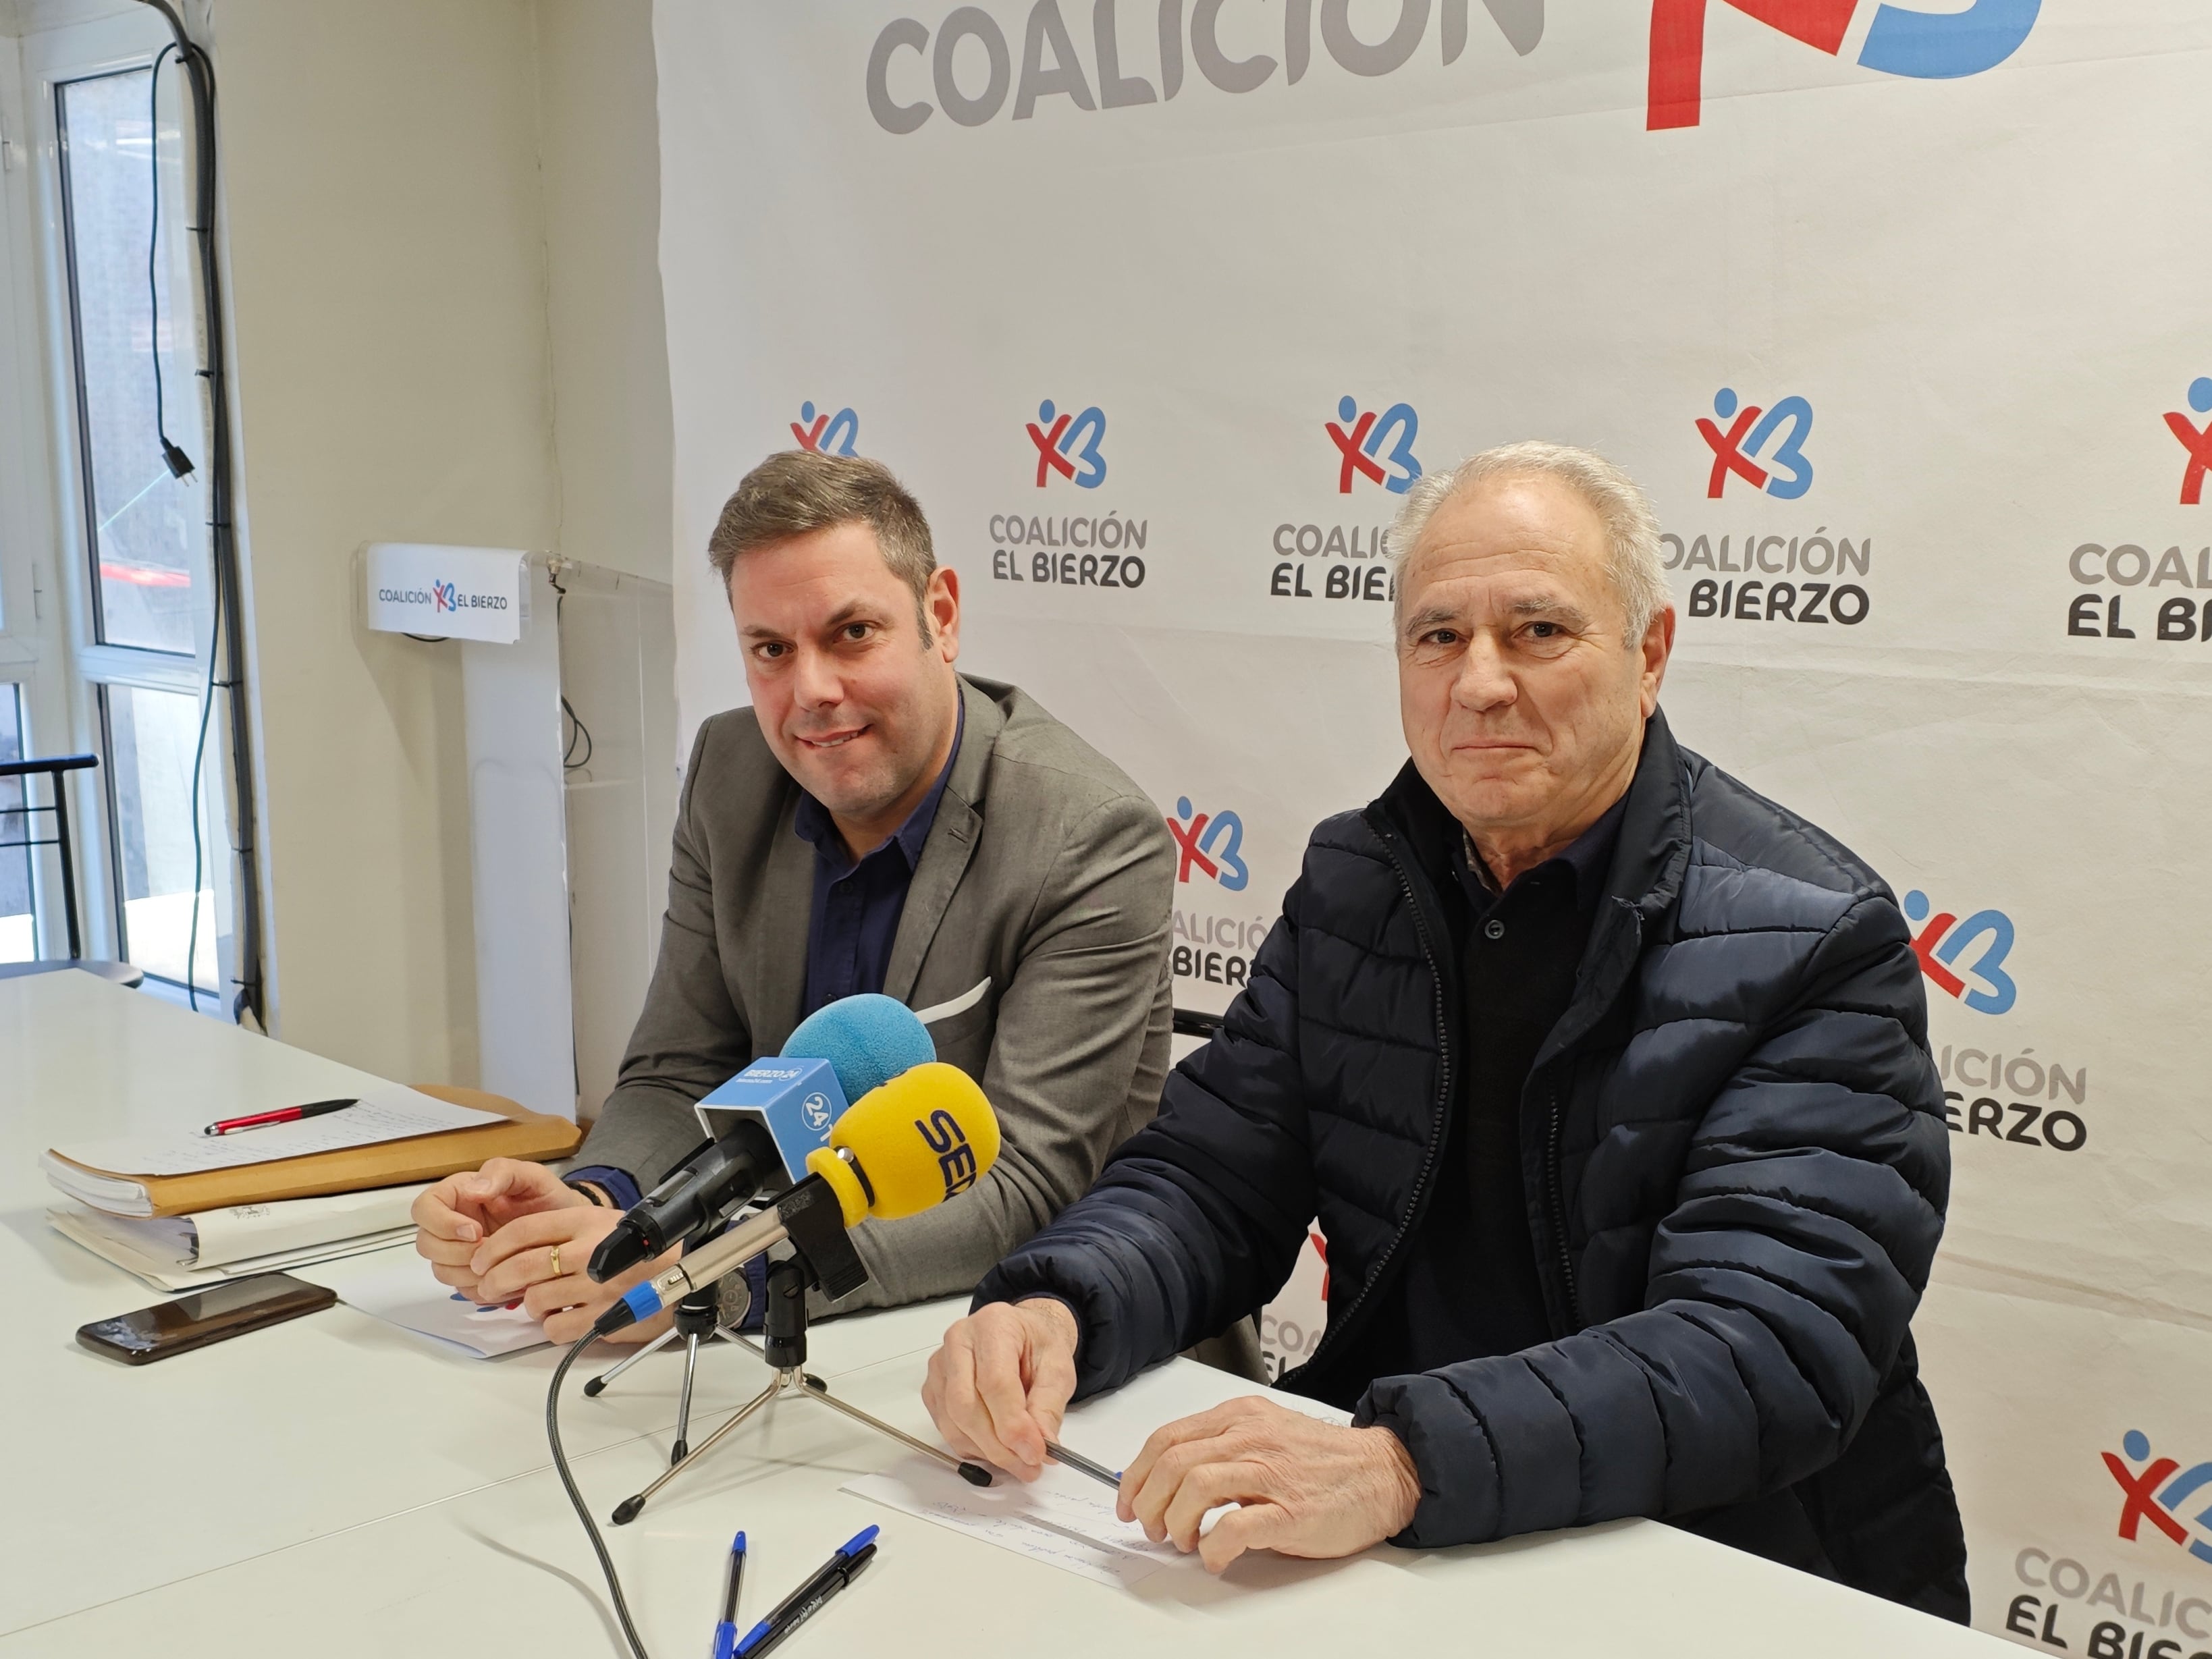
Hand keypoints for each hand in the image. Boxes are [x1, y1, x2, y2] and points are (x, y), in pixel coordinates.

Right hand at [412, 1158, 580, 1299]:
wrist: (568, 1230)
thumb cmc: (547, 1198)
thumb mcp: (531, 1176)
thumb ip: (502, 1173)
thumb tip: (473, 1190)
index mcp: (458, 1195)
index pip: (424, 1208)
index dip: (441, 1223)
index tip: (474, 1230)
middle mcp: (452, 1224)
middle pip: (426, 1243)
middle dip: (455, 1251)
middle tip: (489, 1250)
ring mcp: (460, 1252)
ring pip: (440, 1270)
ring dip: (467, 1272)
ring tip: (501, 1264)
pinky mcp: (473, 1276)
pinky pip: (462, 1289)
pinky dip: (482, 1287)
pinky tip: (507, 1278)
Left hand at [466, 1204, 678, 1344]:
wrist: (679, 1274)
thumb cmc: (637, 1249)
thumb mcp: (601, 1222)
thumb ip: (560, 1232)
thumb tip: (507, 1253)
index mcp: (586, 1221)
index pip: (523, 1230)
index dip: (493, 1248)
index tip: (480, 1261)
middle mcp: (590, 1252)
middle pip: (521, 1267)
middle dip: (495, 1281)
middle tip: (489, 1288)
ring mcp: (597, 1287)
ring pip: (534, 1300)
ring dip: (530, 1304)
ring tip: (544, 1300)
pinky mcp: (602, 1318)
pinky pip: (554, 1328)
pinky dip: (552, 1326)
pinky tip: (565, 1316)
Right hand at [921, 1298, 1079, 1478]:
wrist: (1022, 1334)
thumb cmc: (1037, 1345)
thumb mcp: (1058, 1368)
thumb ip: (1049, 1406)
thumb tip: (1042, 1445)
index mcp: (993, 1326)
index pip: (994, 1382)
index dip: (1013, 1424)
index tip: (1035, 1453)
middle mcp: (958, 1341)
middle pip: (965, 1405)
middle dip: (998, 1446)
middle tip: (1028, 1466)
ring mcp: (940, 1365)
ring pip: (952, 1422)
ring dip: (986, 1452)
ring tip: (1018, 1462)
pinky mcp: (933, 1388)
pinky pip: (946, 1428)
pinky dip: (972, 1447)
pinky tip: (997, 1448)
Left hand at [1117, 1396, 1420, 1572]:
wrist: (1384, 1472)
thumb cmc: (1323, 1461)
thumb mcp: (1265, 1435)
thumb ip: (1221, 1449)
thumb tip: (1168, 1484)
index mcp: (1240, 1417)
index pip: (1167, 1438)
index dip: (1136, 1475)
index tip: (1129, 1501)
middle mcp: (1251, 1437)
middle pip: (1172, 1462)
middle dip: (1148, 1502)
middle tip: (1153, 1529)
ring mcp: (1272, 1473)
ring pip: (1195, 1486)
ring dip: (1175, 1522)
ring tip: (1184, 1542)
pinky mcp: (1291, 1511)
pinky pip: (1236, 1526)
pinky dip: (1213, 1547)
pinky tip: (1215, 1557)